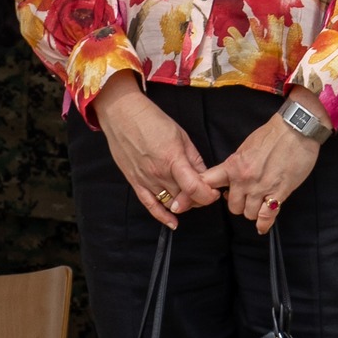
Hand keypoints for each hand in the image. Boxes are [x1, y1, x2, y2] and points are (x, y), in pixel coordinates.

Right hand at [92, 72, 219, 229]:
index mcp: (173, 160)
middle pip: (184, 198)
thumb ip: (194, 158)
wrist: (122, 116)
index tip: (214, 192)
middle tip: (205, 191)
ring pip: (170, 203)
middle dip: (198, 198)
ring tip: (191, 198)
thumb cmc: (153, 121)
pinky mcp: (135, 182)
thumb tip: (205, 175)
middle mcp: (159, 174)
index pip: (194, 188)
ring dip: (184, 205)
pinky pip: (149, 205)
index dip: (208, 194)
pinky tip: (173, 222)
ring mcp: (145, 180)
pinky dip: (162, 216)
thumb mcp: (182, 135)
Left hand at [203, 89, 326, 231]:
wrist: (295, 128)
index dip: (198, 194)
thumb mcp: (245, 148)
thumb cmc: (272, 135)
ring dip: (254, 210)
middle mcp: (244, 179)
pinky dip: (264, 224)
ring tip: (260, 202)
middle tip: (246, 197)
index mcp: (233, 165)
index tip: (196, 201)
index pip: (206, 184)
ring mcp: (261, 188)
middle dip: (239, 204)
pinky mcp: (279, 192)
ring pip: (249, 213)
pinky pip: (267, 216)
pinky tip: (263, 226)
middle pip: (232, 206)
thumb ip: (235, 165)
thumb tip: (229, 177)